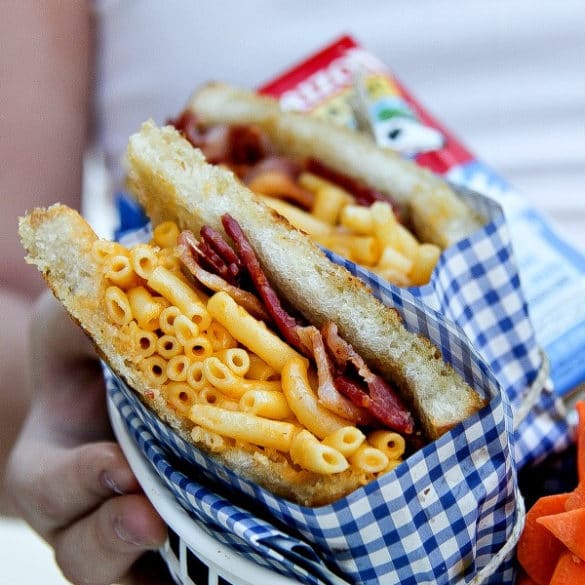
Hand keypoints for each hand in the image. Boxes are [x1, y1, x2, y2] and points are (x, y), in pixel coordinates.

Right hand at [5, 292, 170, 584]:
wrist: (127, 389)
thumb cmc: (92, 357)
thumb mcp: (78, 329)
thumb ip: (83, 318)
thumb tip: (118, 284)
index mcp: (56, 460)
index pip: (48, 485)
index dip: (76, 483)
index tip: (115, 465)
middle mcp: (85, 507)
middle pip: (82, 545)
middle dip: (111, 535)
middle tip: (150, 515)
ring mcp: (128, 530)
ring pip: (125, 572)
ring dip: (154, 561)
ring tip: (186, 539)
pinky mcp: (172, 542)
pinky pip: (174, 575)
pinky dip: (190, 577)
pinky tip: (229, 571)